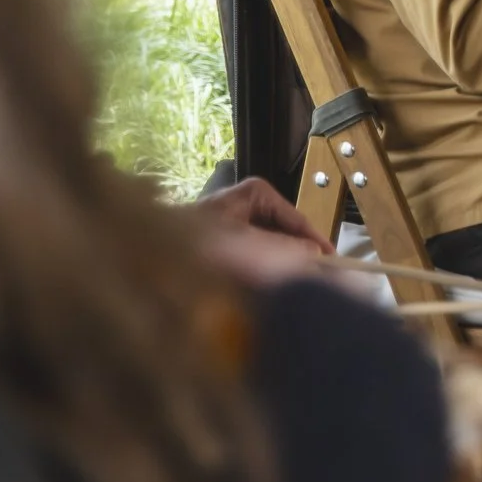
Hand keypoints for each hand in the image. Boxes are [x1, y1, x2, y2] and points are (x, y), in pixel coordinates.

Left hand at [195, 177, 333, 288]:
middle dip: (296, 258)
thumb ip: (281, 249)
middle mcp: (250, 204)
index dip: (317, 244)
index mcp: (257, 194)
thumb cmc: (193, 241)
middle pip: (286, 234)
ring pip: (271, 247)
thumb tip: (315, 256)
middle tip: (314, 284)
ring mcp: (239, 223)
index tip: (335, 266)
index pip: (298, 220)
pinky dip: (261, 271)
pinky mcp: (228, 242)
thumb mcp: (242, 243)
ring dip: (278, 267)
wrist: (146, 251)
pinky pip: (255, 257)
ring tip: (292, 288)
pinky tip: (265, 287)